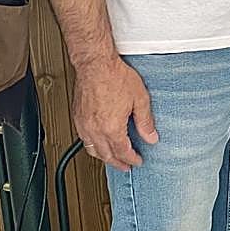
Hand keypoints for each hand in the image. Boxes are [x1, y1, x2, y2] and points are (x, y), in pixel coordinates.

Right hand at [72, 56, 157, 171]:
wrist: (95, 64)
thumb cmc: (115, 76)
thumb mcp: (139, 99)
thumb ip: (145, 121)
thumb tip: (151, 137)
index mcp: (111, 127)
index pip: (123, 152)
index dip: (132, 159)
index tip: (138, 161)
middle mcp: (95, 129)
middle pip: (106, 155)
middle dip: (117, 163)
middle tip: (126, 166)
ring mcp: (84, 124)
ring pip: (92, 150)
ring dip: (103, 157)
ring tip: (112, 159)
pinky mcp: (78, 117)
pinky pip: (83, 139)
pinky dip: (92, 146)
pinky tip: (98, 142)